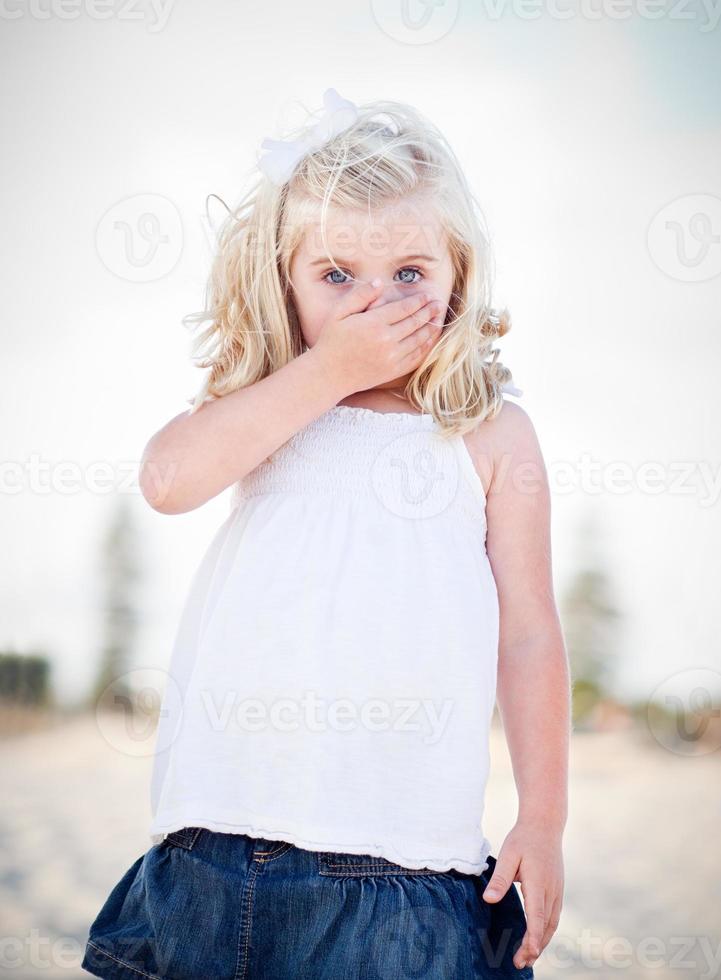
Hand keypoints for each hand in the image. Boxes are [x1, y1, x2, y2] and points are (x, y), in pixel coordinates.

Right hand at [310, 280, 444, 396]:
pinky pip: (416, 357)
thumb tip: (380, 282)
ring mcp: (392, 357)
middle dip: (429, 311)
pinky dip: (426, 347)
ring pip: (419, 339)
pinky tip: (431, 339)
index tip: (427, 295)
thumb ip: (360, 296)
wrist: (329, 374)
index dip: (418, 301)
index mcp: (373, 323)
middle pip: (415, 322)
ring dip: (431, 327)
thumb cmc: (332, 341)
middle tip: (439, 303)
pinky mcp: (393, 371)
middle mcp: (386, 340)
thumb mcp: (339, 313)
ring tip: (439, 318)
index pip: (403, 308)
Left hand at [482, 820, 564, 970]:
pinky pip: (553, 916)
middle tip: (520, 963)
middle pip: (545, 926)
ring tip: (528, 958)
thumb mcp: (508, 855)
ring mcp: (557, 891)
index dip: (533, 937)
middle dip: (534, 947)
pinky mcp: (557, 890)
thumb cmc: (523, 839)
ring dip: (541, 942)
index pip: (537, 916)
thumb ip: (500, 878)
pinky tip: (537, 938)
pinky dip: (546, 931)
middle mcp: (551, 890)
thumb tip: (488, 900)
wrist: (545, 825)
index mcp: (539, 883)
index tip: (529, 954)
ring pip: (551, 924)